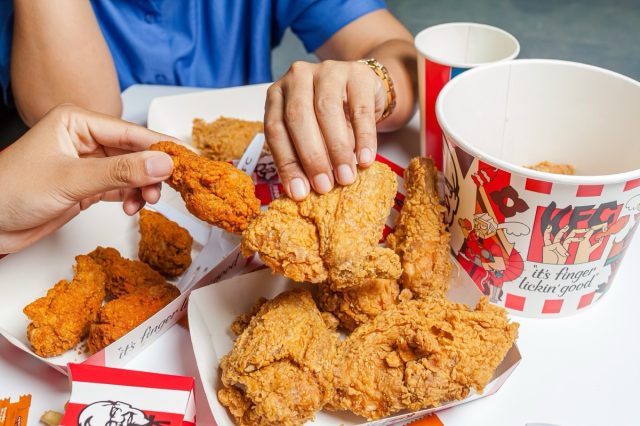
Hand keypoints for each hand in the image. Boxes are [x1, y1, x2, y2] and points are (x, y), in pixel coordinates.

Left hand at [0, 105, 175, 252]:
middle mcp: (84, 139)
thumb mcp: (72, 180)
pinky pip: (121, 187)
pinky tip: (132, 206)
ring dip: (143, 186)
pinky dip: (131, 197)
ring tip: (147, 200)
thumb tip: (161, 163)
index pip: (130, 132)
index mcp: (77, 122)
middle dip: (153, 170)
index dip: (161, 145)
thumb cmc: (11, 192)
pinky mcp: (87, 185)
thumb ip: (120, 172)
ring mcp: (87, 163)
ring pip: (131, 171)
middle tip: (169, 185)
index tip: (186, 158)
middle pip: (134, 151)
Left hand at [265, 60, 386, 199]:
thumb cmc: (330, 118)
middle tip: (324, 187)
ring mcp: (328, 71)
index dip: (287, 164)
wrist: (362, 90)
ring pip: (327, 111)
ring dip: (337, 150)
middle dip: (311, 157)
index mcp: (278, 95)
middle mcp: (297, 77)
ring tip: (346, 177)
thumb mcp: (310, 134)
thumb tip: (302, 191)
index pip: (275, 130)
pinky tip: (366, 159)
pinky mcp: (357, 73)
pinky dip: (364, 138)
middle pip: (298, 118)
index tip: (299, 192)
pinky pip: (360, 109)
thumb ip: (302, 155)